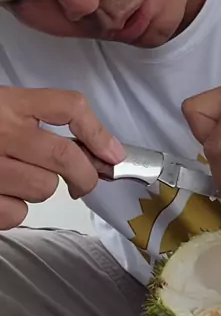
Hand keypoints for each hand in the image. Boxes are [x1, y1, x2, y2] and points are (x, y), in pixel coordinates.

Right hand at [0, 87, 124, 229]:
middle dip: (85, 174)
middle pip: (64, 156)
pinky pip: (17, 213)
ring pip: (43, 189)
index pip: (68, 107)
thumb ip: (37, 117)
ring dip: (41, 189)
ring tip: (19, 178)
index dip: (98, 132)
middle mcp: (1, 131)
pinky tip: (0, 194)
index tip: (113, 154)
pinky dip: (15, 210)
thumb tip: (96, 149)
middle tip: (85, 181)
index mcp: (7, 102)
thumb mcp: (1, 106)